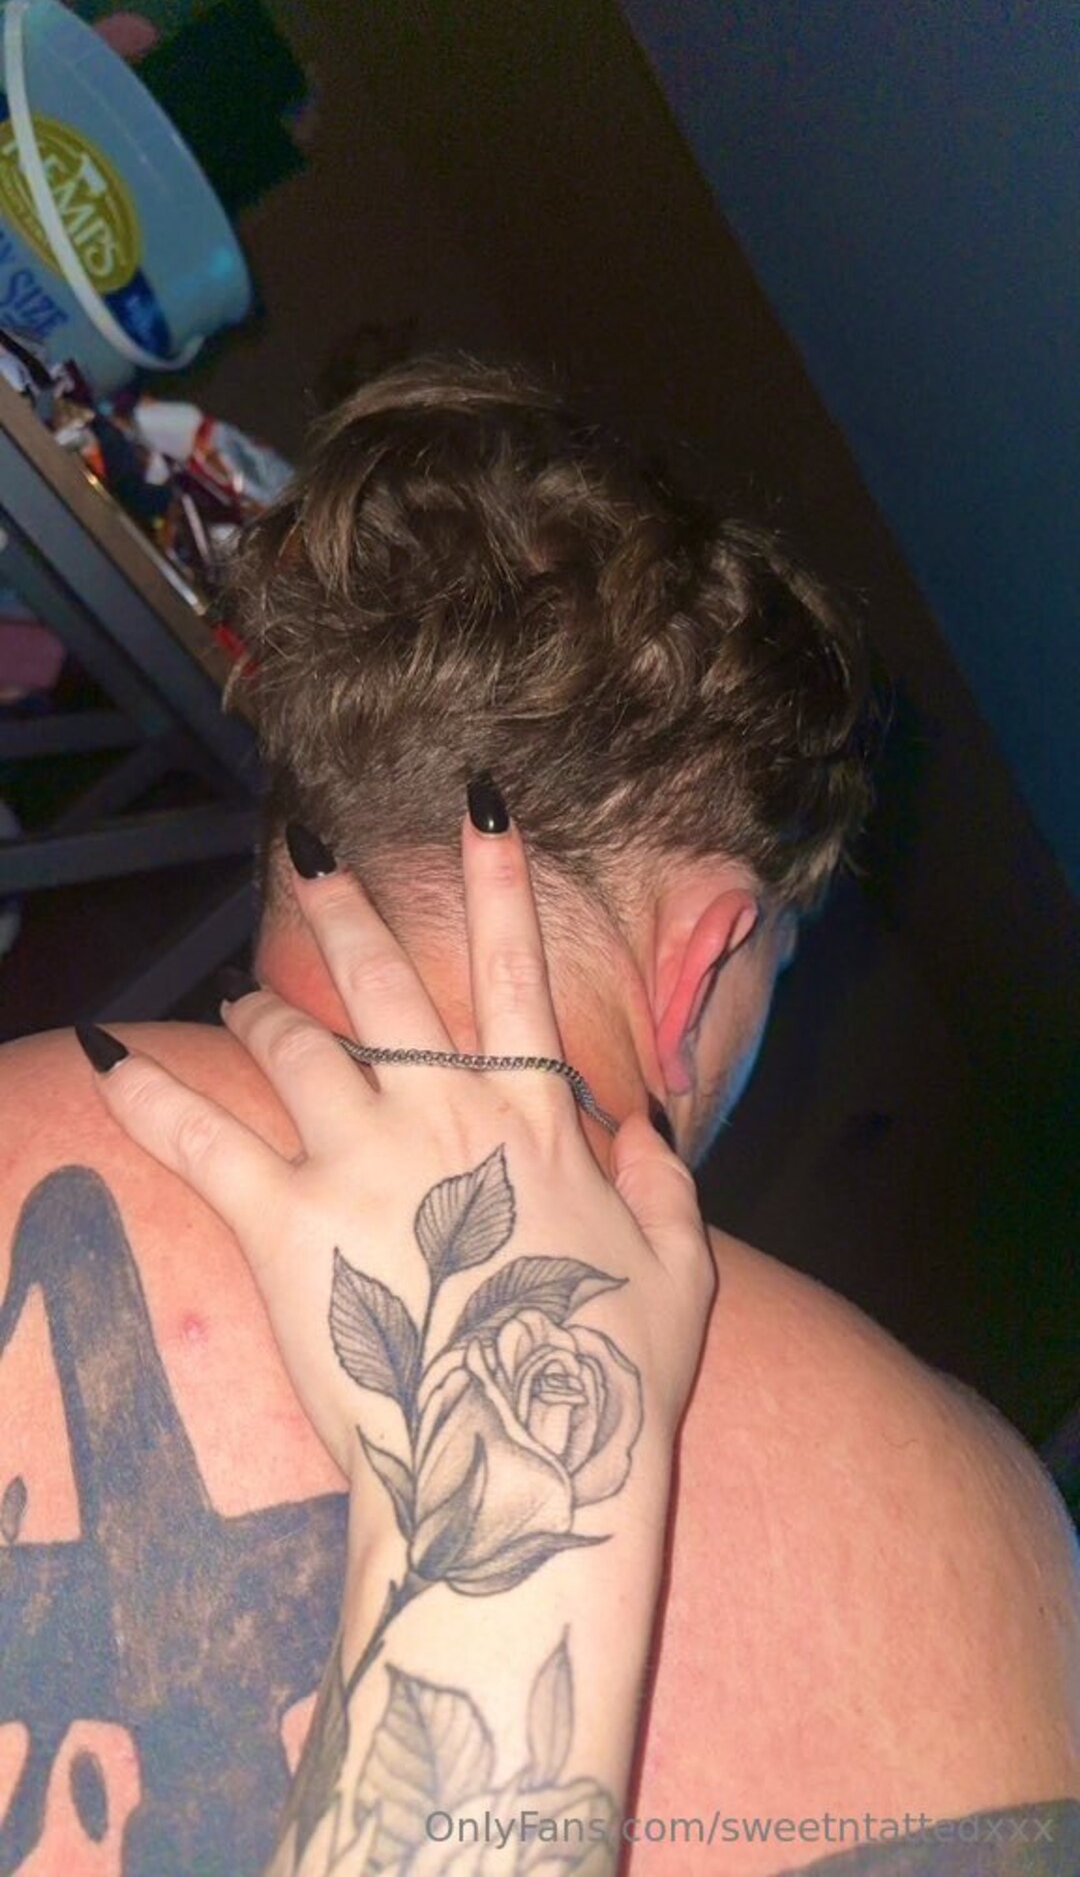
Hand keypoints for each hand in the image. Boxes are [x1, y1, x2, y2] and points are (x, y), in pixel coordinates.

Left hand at [82, 802, 714, 1518]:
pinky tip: (104, 1055)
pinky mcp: (287, 1221)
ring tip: (235, 995)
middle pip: (382, 982)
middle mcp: (444, 1114)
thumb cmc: (610, 1380)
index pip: (514, 975)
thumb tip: (648, 1124)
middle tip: (307, 850)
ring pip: (293, 1044)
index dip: (500, 883)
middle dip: (342, 906)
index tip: (480, 807)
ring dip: (257, 1009)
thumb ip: (669, 1183)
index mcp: (537, 1120)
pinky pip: (202, 1139)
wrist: (525, 1467)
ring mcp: (361, 1159)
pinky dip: (149, 1095)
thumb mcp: (683, 1271)